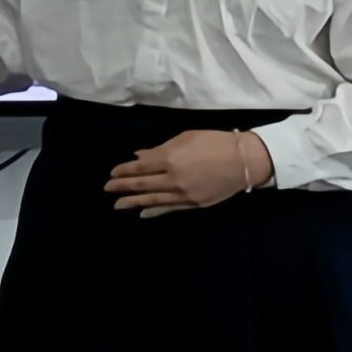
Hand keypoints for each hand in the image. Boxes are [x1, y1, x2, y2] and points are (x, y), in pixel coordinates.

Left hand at [105, 128, 271, 219]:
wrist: (244, 160)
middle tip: (107, 188)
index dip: (124, 170)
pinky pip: (169, 208)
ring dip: (132, 202)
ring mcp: (183, 194)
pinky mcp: (194, 204)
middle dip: (122, 186)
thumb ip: (160, 149)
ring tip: (117, 205)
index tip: (112, 172)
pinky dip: (155, 211)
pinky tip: (142, 213)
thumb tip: (139, 156)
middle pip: (142, 184)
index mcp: (170, 158)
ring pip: (152, 199)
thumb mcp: (186, 138)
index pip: (140, 167)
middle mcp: (173, 178)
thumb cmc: (214, 142)